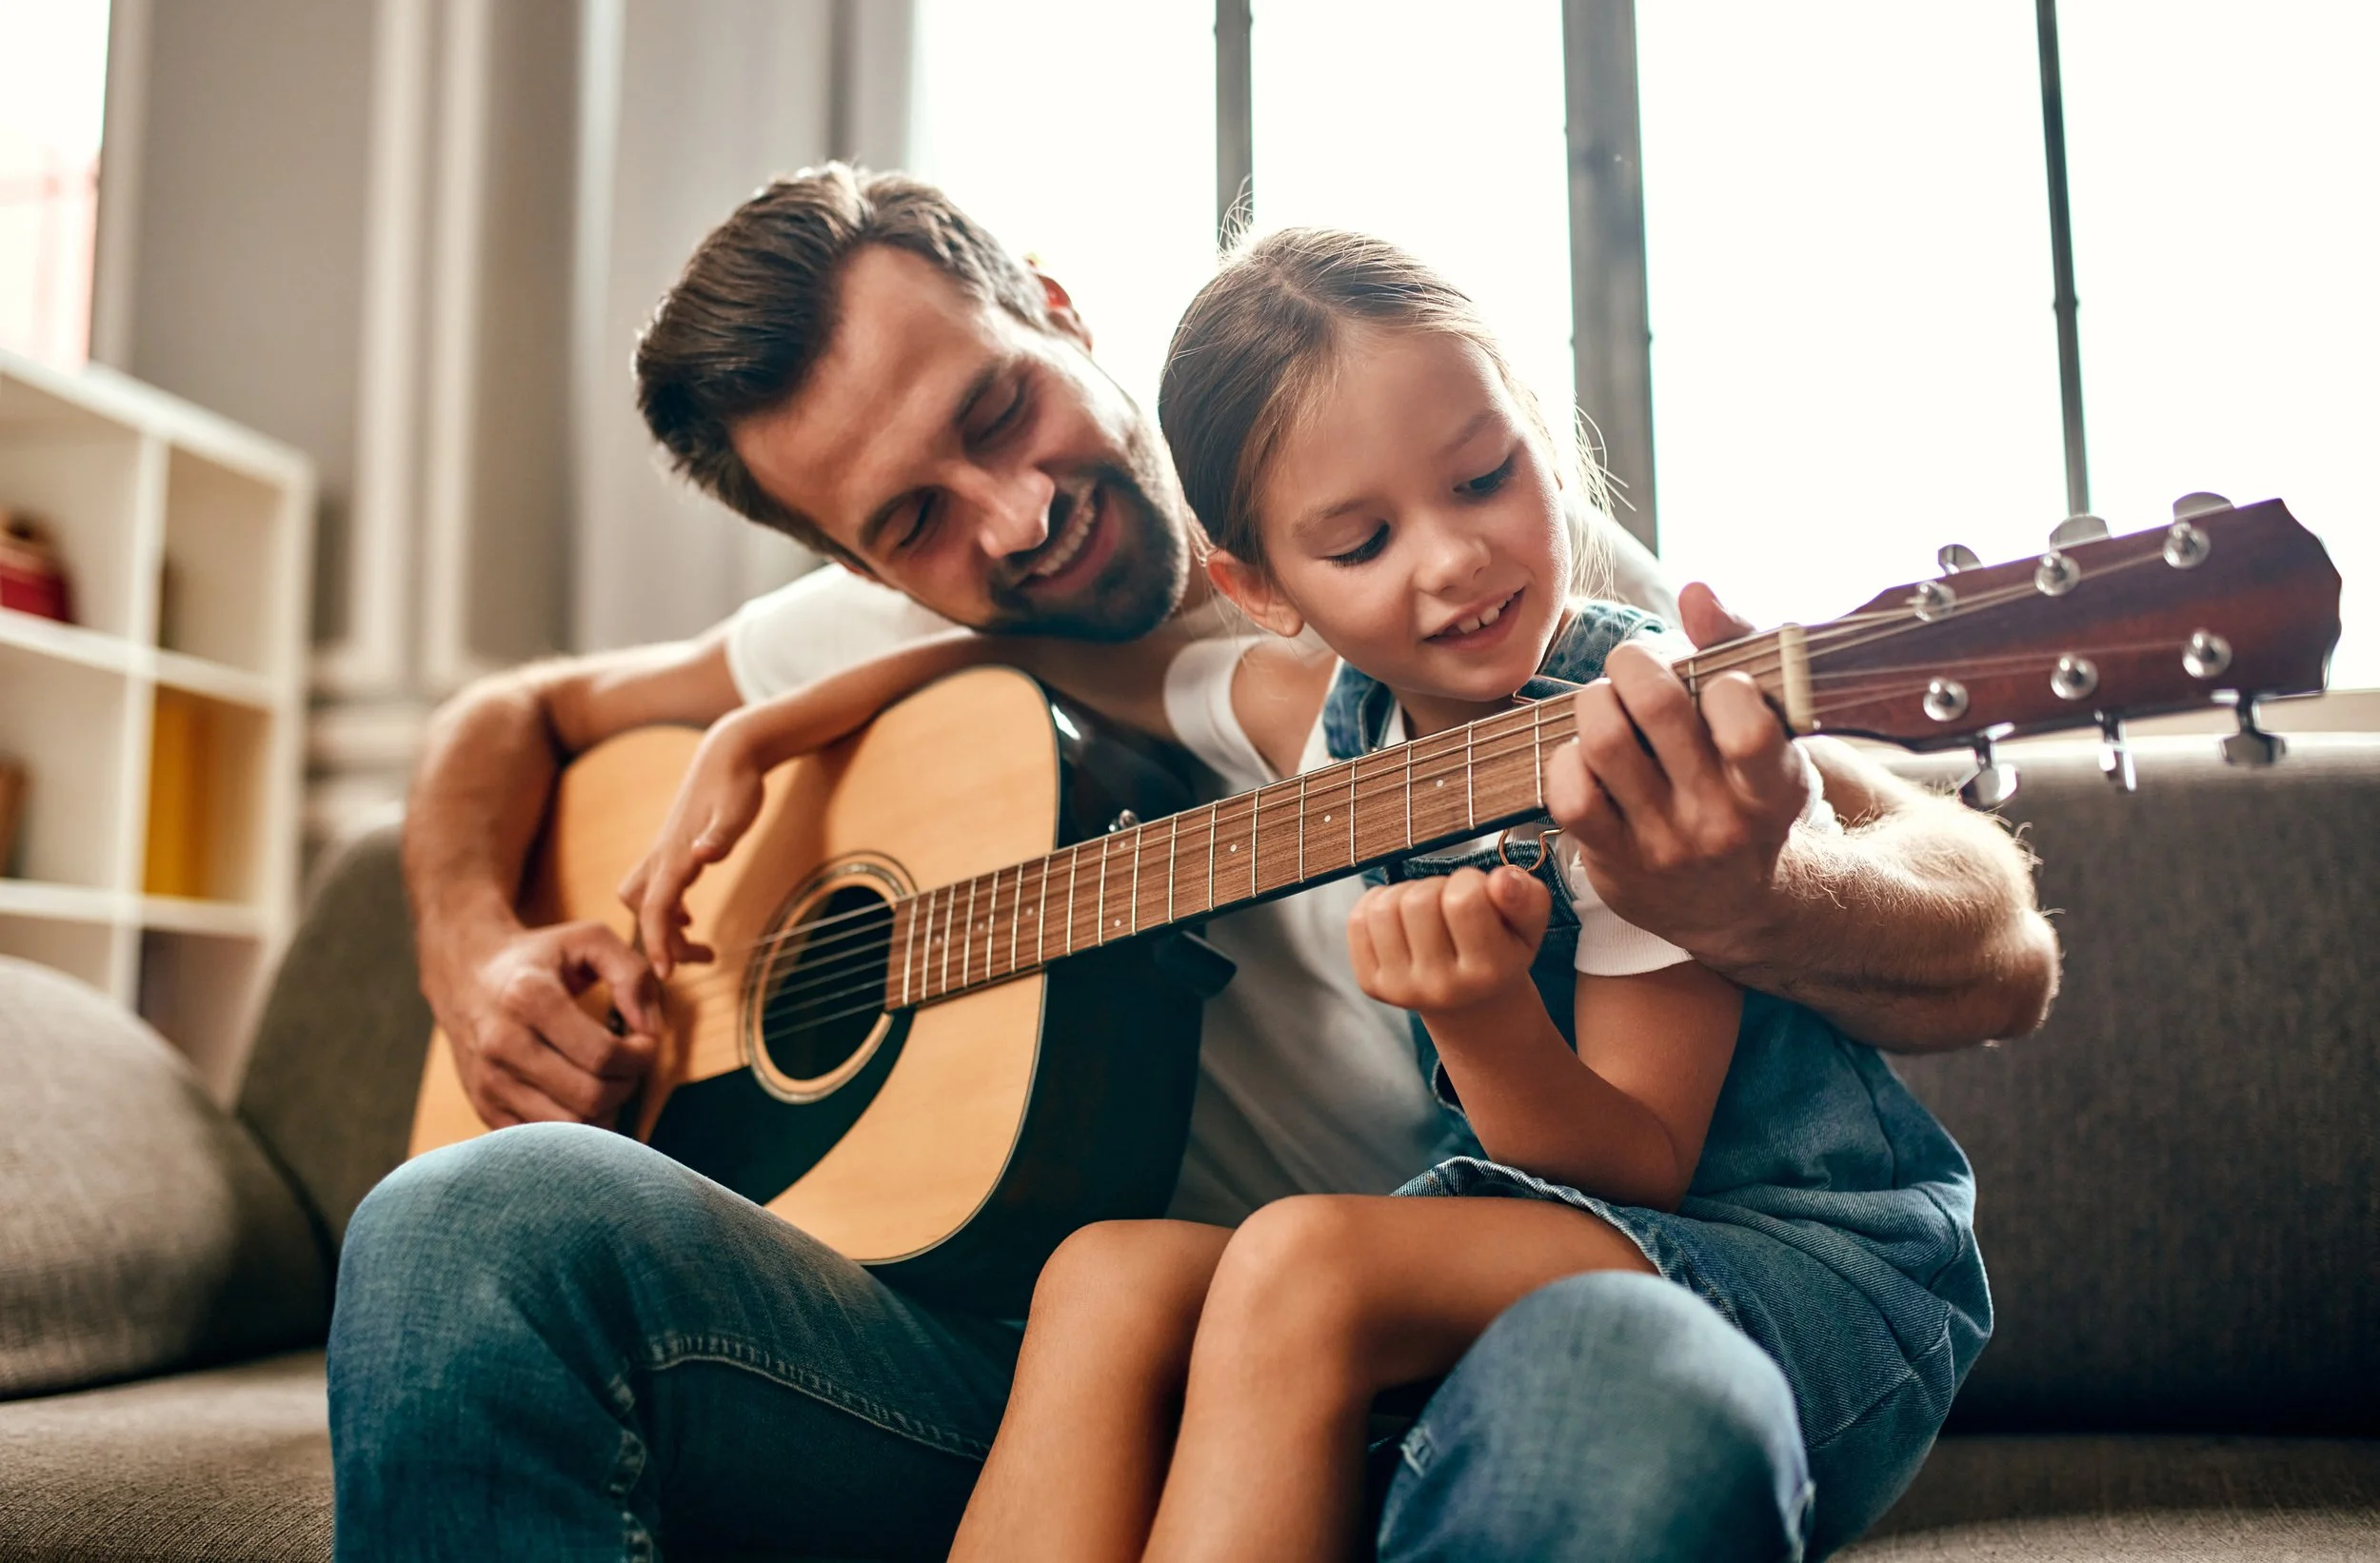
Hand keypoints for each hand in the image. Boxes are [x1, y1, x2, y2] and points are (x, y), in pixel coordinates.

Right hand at [427, 919, 658, 1128]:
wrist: (467, 976)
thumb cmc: (541, 958)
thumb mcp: (590, 940)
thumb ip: (633, 973)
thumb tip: (650, 1028)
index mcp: (528, 998)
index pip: (602, 1054)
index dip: (641, 1055)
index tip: (646, 1041)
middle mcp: (501, 1044)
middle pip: (590, 1096)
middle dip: (628, 1084)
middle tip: (631, 1064)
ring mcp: (489, 1081)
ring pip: (571, 1128)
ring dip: (606, 1110)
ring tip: (608, 1079)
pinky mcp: (484, 1108)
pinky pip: (545, 1142)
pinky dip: (576, 1130)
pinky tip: (583, 1098)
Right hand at [618, 716, 766, 977]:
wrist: (728, 753)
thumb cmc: (737, 783)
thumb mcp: (737, 810)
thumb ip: (720, 835)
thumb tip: (703, 854)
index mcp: (675, 854)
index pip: (655, 909)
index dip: (656, 943)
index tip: (664, 975)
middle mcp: (662, 855)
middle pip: (645, 911)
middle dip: (662, 943)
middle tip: (702, 961)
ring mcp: (664, 852)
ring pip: (643, 900)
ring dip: (662, 928)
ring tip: (697, 947)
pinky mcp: (672, 849)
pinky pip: (655, 889)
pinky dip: (666, 911)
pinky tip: (689, 918)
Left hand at [1346, 866, 1550, 1018]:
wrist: (1470, 1003)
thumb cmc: (1500, 951)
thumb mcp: (1528, 926)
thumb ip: (1527, 898)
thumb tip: (1501, 880)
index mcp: (1488, 972)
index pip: (1463, 900)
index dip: (1469, 881)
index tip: (1477, 893)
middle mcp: (1442, 988)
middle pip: (1419, 901)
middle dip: (1435, 886)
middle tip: (1449, 903)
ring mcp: (1401, 989)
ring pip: (1384, 908)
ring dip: (1404, 893)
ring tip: (1426, 908)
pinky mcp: (1372, 985)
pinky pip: (1358, 921)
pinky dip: (1377, 904)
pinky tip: (1400, 917)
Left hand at [1541, 583, 1809, 960]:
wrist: (1733, 902)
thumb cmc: (1745, 786)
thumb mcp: (1769, 726)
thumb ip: (1739, 649)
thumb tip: (1697, 591)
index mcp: (1774, 785)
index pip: (1745, 721)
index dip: (1720, 682)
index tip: (1715, 684)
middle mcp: (1721, 821)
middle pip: (1655, 706)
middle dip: (1634, 661)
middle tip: (1635, 666)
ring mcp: (1664, 845)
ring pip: (1603, 740)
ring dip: (1595, 700)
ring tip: (1607, 702)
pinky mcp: (1613, 861)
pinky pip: (1569, 793)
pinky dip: (1567, 757)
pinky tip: (1587, 755)